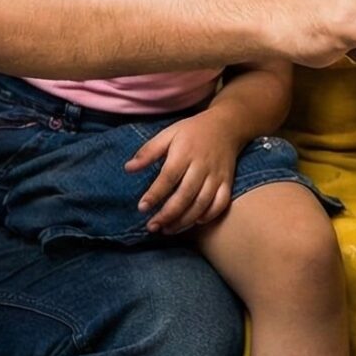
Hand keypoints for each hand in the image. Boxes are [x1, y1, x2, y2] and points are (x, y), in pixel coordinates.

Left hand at [124, 109, 243, 233]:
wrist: (226, 126)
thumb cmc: (192, 131)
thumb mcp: (168, 134)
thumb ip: (148, 151)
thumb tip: (128, 168)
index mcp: (185, 152)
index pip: (168, 177)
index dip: (155, 194)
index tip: (142, 208)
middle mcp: (202, 166)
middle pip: (185, 194)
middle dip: (168, 214)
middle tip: (152, 226)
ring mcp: (217, 175)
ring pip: (202, 203)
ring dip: (185, 220)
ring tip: (168, 230)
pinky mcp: (227, 182)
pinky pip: (221, 202)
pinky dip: (210, 215)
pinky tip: (196, 222)